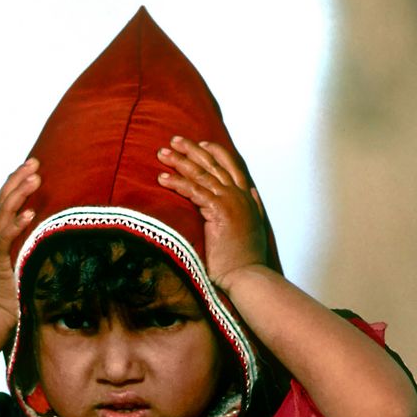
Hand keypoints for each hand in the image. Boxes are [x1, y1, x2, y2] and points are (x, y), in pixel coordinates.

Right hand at [0, 158, 40, 319]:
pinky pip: (5, 238)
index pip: (5, 205)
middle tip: (35, 162)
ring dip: (19, 193)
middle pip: (2, 200)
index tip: (31, 168)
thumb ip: (35, 255)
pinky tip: (31, 212)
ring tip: (35, 177)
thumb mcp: (25, 270)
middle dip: (18, 179)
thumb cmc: (13, 300)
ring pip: (2, 212)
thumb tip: (59, 246)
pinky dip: (17, 223)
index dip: (15, 184)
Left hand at [157, 137, 266, 293]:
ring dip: (180, 161)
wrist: (248, 276)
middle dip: (192, 150)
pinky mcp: (218, 212)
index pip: (231, 166)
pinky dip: (177, 182)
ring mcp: (229, 202)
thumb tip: (252, 192)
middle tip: (174, 140)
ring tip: (162, 153)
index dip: (215, 152)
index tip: (201, 144)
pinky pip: (193, 191)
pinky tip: (162, 178)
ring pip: (201, 174)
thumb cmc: (246, 260)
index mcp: (246, 198)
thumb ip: (252, 207)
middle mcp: (239, 195)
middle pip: (213, 164)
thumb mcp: (254, 228)